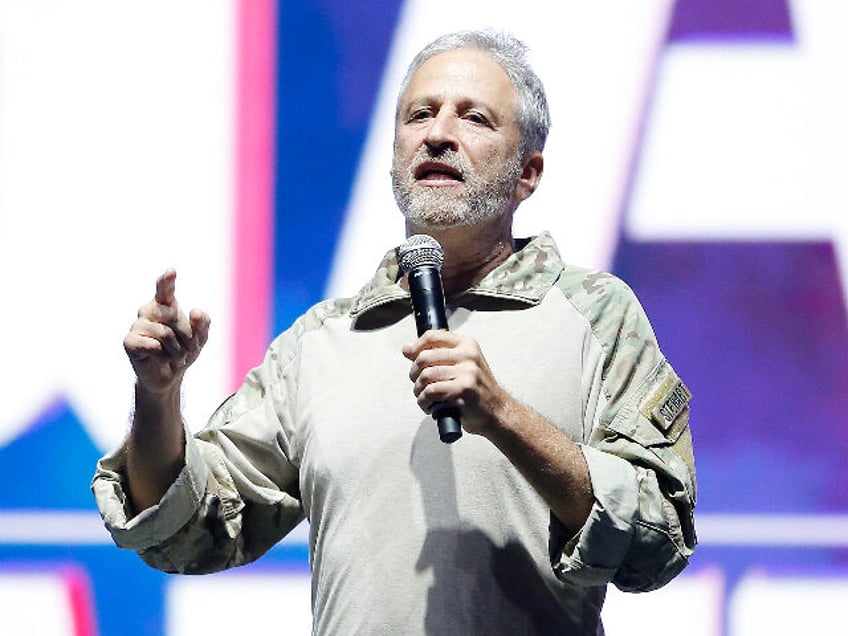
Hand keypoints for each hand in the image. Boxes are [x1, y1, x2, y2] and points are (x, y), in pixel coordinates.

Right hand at [124, 269, 209, 393]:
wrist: (169, 376)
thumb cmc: (183, 351)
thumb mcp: (200, 338)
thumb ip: (202, 324)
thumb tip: (196, 311)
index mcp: (165, 305)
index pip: (164, 290)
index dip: (166, 281)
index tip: (171, 272)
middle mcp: (148, 311)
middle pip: (173, 316)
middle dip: (187, 336)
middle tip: (187, 349)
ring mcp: (137, 325)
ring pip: (165, 334)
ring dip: (177, 350)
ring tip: (175, 356)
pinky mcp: (129, 341)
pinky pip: (154, 347)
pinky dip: (163, 357)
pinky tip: (160, 359)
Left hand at [402, 330, 506, 434]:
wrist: (497, 411)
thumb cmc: (475, 389)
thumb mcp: (461, 365)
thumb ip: (436, 355)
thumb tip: (406, 349)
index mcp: (467, 344)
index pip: (433, 336)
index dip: (416, 346)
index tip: (410, 357)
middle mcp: (468, 355)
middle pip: (424, 357)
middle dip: (414, 373)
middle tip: (418, 384)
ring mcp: (467, 372)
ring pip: (425, 376)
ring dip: (418, 390)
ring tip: (425, 398)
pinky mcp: (463, 390)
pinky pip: (430, 392)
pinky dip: (424, 401)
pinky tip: (430, 407)